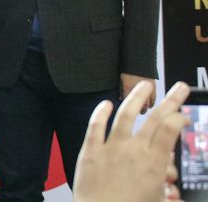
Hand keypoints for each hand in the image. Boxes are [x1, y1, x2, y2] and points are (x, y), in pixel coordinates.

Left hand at [73, 80, 189, 201]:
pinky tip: (105, 103)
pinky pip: (95, 127)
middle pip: (155, 119)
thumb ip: (166, 191)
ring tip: (144, 84)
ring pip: (126, 115)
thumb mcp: (158, 201)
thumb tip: (172, 190)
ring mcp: (112, 148)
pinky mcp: (91, 151)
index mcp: (154, 164)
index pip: (170, 131)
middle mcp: (134, 151)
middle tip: (180, 87)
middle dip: (171, 100)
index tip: (182, 115)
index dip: (178, 118)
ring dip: (136, 98)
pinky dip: (100, 113)